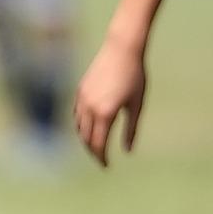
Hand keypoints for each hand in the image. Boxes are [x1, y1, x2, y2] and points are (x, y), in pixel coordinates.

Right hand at [74, 33, 146, 166]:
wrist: (122, 48)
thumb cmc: (135, 76)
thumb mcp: (136, 104)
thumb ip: (130, 128)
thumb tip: (127, 150)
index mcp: (105, 113)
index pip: (98, 144)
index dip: (102, 157)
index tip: (106, 165)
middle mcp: (89, 108)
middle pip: (86, 138)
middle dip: (93, 151)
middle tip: (101, 158)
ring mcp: (82, 98)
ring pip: (79, 126)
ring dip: (85, 138)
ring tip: (95, 144)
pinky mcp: (80, 89)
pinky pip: (76, 113)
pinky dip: (80, 124)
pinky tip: (89, 126)